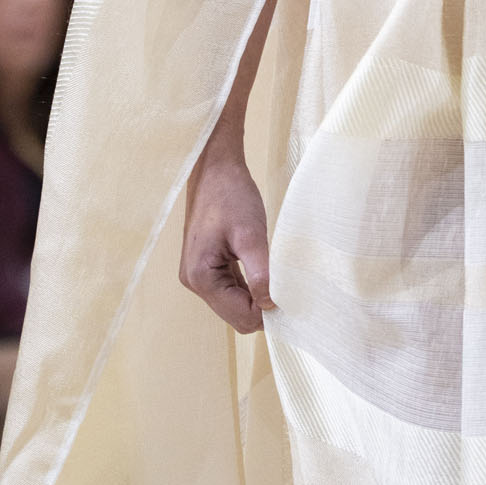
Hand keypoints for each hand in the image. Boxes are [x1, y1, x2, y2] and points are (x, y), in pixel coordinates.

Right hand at [180, 137, 275, 332]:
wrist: (215, 168)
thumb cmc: (231, 195)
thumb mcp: (251, 234)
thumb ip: (261, 274)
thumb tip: (271, 305)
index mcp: (201, 278)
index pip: (241, 316)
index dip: (268, 310)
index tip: (291, 295)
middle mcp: (194, 282)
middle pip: (236, 315)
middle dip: (262, 306)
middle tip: (288, 286)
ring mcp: (199, 275)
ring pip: (234, 304)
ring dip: (257, 296)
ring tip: (279, 277)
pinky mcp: (207, 266)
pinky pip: (231, 288)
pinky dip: (250, 286)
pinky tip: (265, 271)